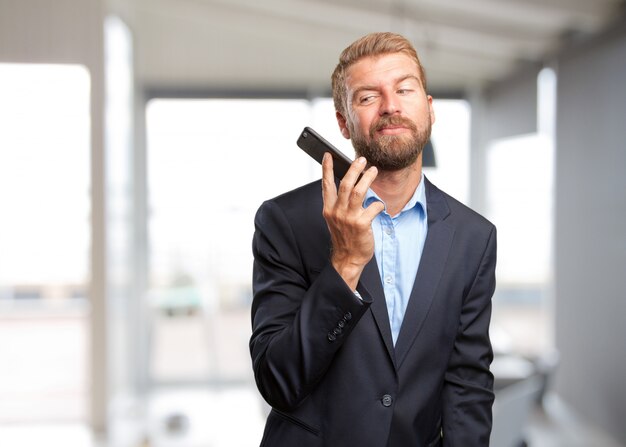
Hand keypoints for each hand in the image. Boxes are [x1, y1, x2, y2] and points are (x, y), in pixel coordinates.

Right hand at [322, 153, 384, 289]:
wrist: (348, 258)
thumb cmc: (344, 238)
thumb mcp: (335, 219)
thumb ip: (340, 203)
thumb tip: (350, 185)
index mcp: (329, 209)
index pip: (326, 185)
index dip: (327, 169)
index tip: (328, 155)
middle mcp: (337, 211)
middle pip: (345, 184)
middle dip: (354, 169)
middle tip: (362, 159)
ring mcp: (349, 218)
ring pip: (359, 191)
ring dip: (367, 178)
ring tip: (373, 170)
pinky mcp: (361, 224)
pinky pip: (373, 207)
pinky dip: (378, 204)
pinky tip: (380, 205)